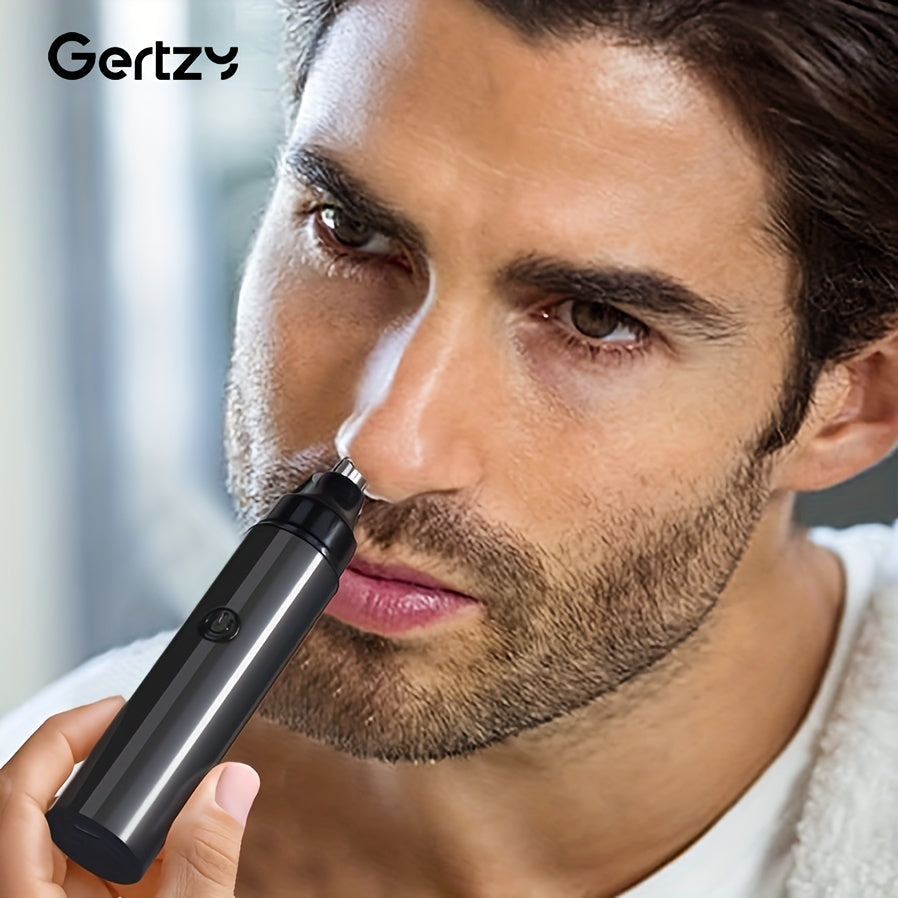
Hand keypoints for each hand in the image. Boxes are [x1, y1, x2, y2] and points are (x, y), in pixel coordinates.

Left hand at [0, 697, 259, 896]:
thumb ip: (204, 860)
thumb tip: (231, 782)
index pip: (16, 793)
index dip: (62, 736)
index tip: (114, 710)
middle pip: (42, 805)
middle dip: (105, 771)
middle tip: (152, 747)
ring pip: (66, 839)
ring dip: (122, 816)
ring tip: (175, 809)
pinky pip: (85, 873)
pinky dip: (130, 851)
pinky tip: (169, 854)